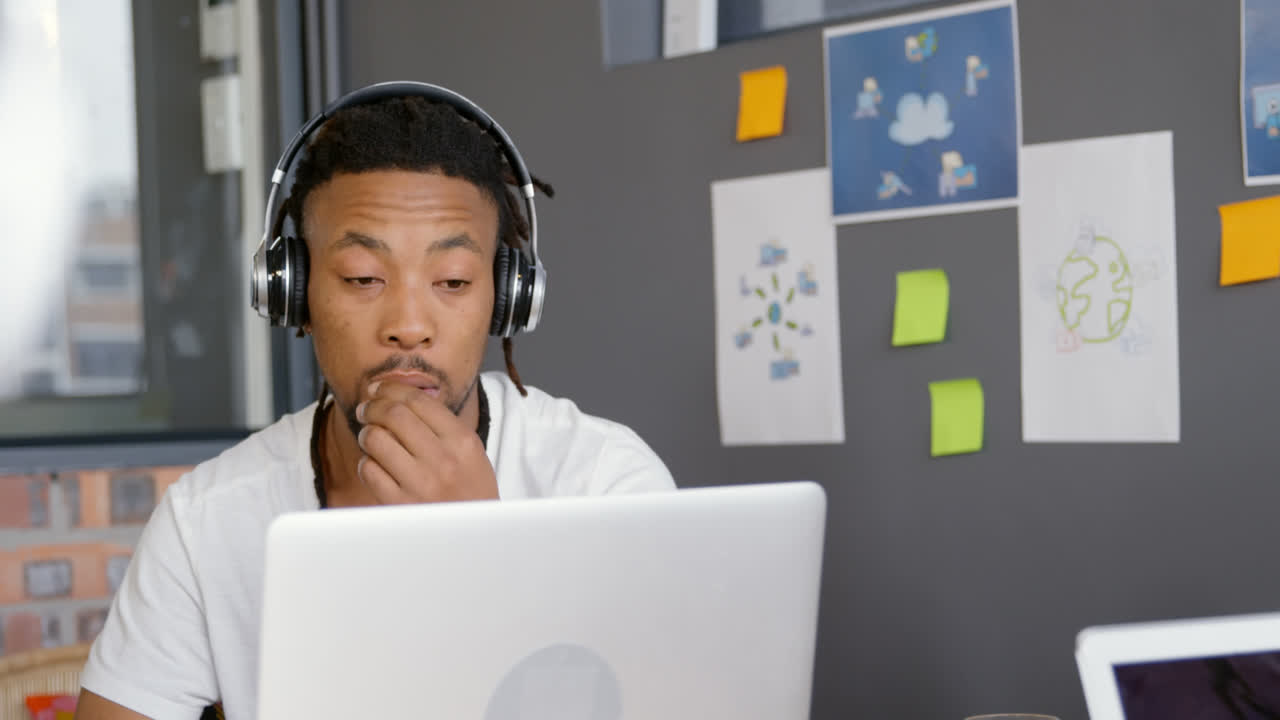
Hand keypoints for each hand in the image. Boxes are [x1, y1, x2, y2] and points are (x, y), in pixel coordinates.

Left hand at [355, 380, 497, 503]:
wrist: (474, 536)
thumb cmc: (470, 490)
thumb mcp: (471, 452)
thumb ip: (442, 425)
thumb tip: (400, 396)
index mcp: (462, 441)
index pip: (418, 400)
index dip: (391, 388)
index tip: (378, 388)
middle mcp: (442, 460)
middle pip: (393, 414)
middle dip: (372, 406)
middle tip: (366, 408)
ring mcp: (420, 483)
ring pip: (376, 439)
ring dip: (367, 433)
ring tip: (370, 436)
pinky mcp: (400, 504)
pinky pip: (369, 470)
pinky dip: (366, 462)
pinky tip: (375, 464)